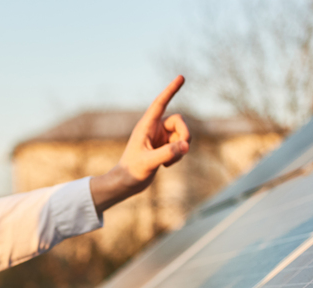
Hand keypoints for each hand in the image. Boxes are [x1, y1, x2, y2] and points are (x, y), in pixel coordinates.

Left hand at [90, 75, 190, 212]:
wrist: (126, 184)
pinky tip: (166, 165)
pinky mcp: (165, 146)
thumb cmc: (131, 172)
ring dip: (181, 148)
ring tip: (168, 163)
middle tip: (182, 150)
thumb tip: (186, 145)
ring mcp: (160, 137)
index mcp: (146, 126)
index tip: (181, 77)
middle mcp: (154, 128)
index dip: (171, 90)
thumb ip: (167, 153)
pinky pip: (181, 145)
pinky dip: (179, 155)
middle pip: (179, 121)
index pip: (160, 103)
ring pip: (182, 134)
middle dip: (185, 135)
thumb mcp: (149, 163)